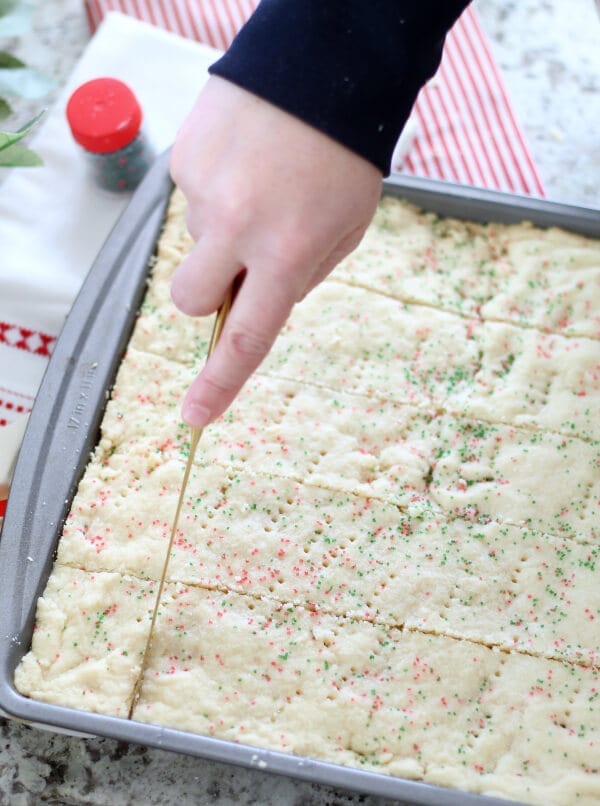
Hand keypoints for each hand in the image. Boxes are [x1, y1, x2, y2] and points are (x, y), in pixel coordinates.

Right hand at [169, 76, 381, 427]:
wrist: (324, 68)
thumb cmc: (346, 158)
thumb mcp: (345, 231)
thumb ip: (300, 277)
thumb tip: (255, 299)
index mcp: (287, 253)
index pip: (245, 338)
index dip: (220, 384)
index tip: (195, 417)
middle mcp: (238, 227)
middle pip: (191, 300)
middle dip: (208, 296)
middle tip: (238, 263)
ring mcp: (204, 191)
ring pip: (196, 241)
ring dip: (222, 230)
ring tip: (261, 186)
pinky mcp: (184, 157)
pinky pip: (191, 197)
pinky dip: (216, 190)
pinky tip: (245, 160)